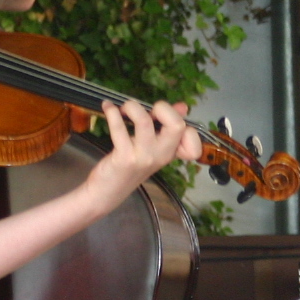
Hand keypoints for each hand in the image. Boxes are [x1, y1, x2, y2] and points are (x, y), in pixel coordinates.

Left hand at [84, 100, 203, 210]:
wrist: (108, 192)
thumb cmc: (129, 168)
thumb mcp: (152, 149)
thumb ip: (167, 127)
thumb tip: (182, 107)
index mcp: (170, 152)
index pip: (191, 136)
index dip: (181, 119)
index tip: (162, 116)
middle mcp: (161, 155)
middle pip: (176, 125)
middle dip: (163, 108)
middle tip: (148, 110)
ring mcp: (143, 157)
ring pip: (144, 122)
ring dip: (133, 107)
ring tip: (124, 108)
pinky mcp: (124, 158)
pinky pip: (119, 129)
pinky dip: (112, 113)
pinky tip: (108, 107)